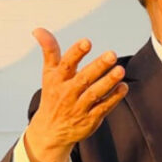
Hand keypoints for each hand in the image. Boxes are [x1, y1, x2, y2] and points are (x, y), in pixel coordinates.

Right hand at [23, 28, 127, 161]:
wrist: (50, 131)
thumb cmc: (53, 95)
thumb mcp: (48, 74)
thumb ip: (49, 51)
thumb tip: (38, 29)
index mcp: (57, 80)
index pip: (66, 64)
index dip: (76, 53)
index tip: (87, 42)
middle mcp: (67, 93)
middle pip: (84, 78)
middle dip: (98, 66)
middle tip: (112, 54)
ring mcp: (79, 107)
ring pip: (95, 94)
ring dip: (108, 82)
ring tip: (120, 70)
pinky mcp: (89, 120)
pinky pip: (103, 108)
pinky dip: (114, 98)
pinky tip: (123, 87)